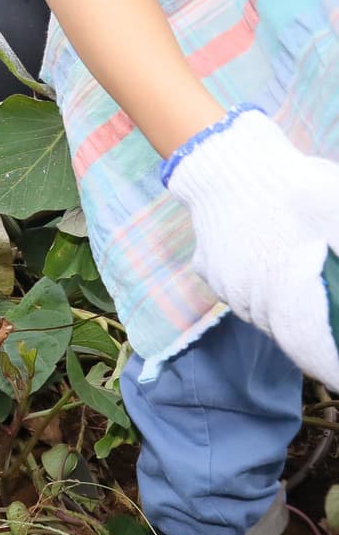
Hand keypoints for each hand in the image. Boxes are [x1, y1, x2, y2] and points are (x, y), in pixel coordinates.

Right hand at [164, 107, 338, 386]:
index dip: (326, 365)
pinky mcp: (209, 269)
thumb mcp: (335, 211)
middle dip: (309, 334)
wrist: (227, 159)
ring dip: (283, 312)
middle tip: (327, 327)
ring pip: (260, 314)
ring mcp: (226, 284)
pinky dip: (259, 293)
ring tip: (300, 293)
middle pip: (284, 331)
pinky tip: (270, 269)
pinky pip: (239, 294)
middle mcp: (249, 295)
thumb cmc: (288, 186)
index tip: (338, 375)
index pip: (306, 344)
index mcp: (282, 288)